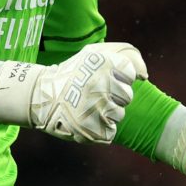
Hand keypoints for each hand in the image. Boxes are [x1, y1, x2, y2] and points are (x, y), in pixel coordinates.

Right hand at [0, 42, 147, 143]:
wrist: (41, 95)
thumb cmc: (75, 72)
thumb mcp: (96, 52)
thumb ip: (126, 54)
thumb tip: (144, 76)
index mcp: (103, 62)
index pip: (130, 73)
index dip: (120, 77)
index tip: (104, 77)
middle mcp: (100, 83)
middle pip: (127, 97)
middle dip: (114, 96)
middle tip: (94, 93)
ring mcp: (94, 107)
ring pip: (119, 115)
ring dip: (106, 113)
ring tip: (87, 106)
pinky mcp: (89, 129)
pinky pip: (109, 132)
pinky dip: (100, 129)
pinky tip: (85, 119)